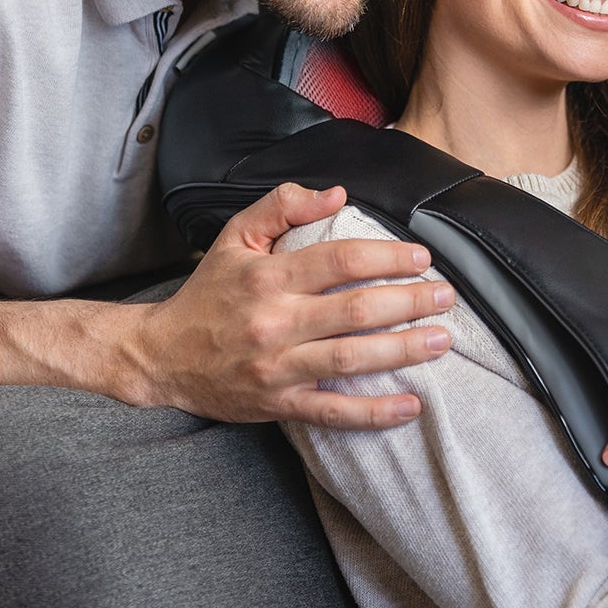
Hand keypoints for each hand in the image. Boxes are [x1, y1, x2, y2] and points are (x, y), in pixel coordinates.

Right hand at [127, 183, 456, 427]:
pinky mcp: (279, 404)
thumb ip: (282, 205)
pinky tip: (411, 406)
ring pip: (351, 359)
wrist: (160, 356)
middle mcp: (275, 323)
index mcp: (268, 277)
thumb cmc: (207, 294)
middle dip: (409, 302)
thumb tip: (336, 194)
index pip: (339, 260)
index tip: (421, 258)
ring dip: (403, 350)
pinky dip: (374, 413)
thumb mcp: (235, 238)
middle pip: (355, 311)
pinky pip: (333, 412)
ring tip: (440, 340)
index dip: (387, 257)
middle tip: (446, 296)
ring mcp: (278, 368)